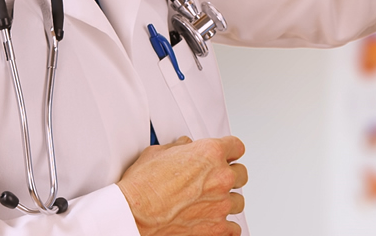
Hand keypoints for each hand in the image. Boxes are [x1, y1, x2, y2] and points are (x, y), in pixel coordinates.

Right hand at [118, 136, 249, 235]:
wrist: (135, 215)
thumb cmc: (142, 186)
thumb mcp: (157, 153)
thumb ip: (178, 148)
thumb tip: (184, 147)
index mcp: (210, 154)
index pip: (236, 147)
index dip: (229, 152)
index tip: (226, 157)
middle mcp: (220, 178)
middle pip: (241, 174)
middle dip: (229, 175)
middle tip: (214, 180)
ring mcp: (221, 204)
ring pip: (238, 201)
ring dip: (227, 201)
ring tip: (211, 203)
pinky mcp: (217, 228)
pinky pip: (235, 228)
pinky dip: (226, 226)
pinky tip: (215, 222)